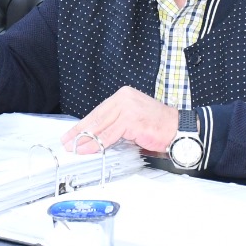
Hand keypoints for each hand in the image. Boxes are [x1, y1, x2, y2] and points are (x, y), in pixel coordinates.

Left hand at [62, 86, 178, 152]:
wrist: (179, 129)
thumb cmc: (158, 126)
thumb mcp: (132, 121)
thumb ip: (116, 124)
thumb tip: (96, 136)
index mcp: (123, 96)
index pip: (99, 111)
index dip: (84, 124)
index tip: (72, 133)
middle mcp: (124, 98)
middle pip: (97, 117)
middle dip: (80, 131)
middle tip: (67, 141)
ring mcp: (128, 108)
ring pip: (101, 126)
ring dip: (86, 139)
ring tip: (74, 147)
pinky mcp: (132, 120)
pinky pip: (110, 135)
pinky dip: (98, 143)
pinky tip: (88, 149)